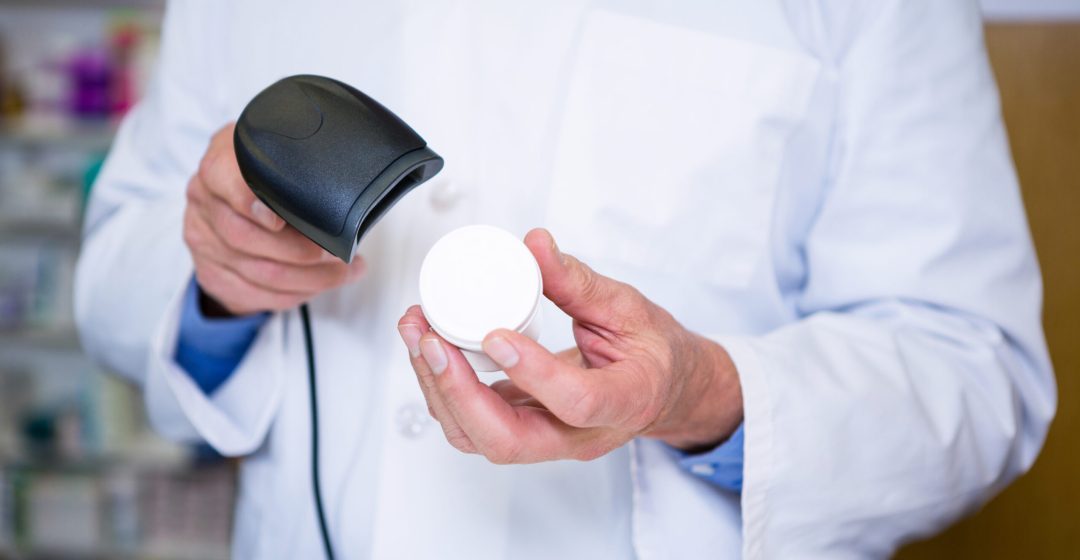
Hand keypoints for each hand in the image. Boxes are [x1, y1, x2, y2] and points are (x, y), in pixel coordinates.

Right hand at [183, 123, 365, 315]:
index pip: (222, 178)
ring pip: (260, 272)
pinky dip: (295, 294)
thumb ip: (293, 158)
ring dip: (311, 278)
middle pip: (247, 237)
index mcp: (219, 165)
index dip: (250, 201)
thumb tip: (337, 176)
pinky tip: (320, 284)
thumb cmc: (266, 176)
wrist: (232, 199)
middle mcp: (204, 202)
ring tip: (346, 271)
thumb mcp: (277, 152)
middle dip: (303, 251)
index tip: (280, 218)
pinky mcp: (211, 274)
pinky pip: (256, 294)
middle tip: (339, 252)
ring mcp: (204, 240)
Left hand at [397, 228, 742, 463]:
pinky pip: (474, 424)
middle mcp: (581, 435)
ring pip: (480, 438)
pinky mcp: (524, 429)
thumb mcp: (629, 307)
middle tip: (432, 338)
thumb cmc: (653, 352)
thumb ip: (580, 281)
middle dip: (457, 391)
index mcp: (624, 400)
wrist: (662, 389)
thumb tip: (535, 245)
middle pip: (508, 440)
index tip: (497, 334)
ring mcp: (549, 439)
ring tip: (419, 333)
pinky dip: (444, 388)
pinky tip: (430, 347)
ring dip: (439, 389)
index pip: (577, 402)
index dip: (533, 373)